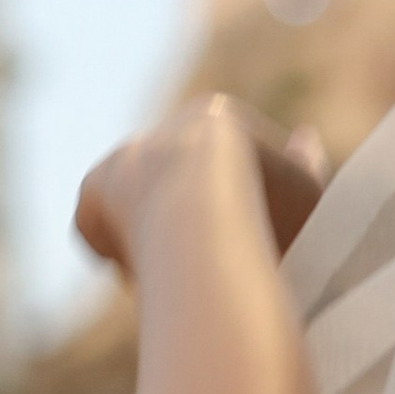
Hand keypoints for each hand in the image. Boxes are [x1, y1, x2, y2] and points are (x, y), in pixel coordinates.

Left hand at [75, 97, 328, 278]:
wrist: (203, 227)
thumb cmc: (268, 215)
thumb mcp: (304, 190)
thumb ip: (304, 164)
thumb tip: (303, 138)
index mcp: (214, 117)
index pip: (222, 156)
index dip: (234, 202)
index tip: (242, 235)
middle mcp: (161, 134)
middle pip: (174, 178)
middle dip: (185, 215)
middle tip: (203, 260)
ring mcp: (120, 160)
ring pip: (132, 200)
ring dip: (146, 233)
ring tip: (172, 274)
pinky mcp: (90, 194)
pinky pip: (95, 224)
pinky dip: (111, 247)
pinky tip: (134, 276)